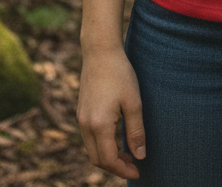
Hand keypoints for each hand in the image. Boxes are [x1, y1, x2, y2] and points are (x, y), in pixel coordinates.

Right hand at [78, 46, 146, 178]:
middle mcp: (85, 125)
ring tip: (128, 153)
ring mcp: (81, 118)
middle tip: (134, 164)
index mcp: (99, 125)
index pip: (108, 160)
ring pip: (92, 149)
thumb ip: (136, 131)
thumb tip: (140, 156)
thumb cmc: (120, 74)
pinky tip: (116, 138)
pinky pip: (89, 138)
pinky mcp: (81, 111)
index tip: (138, 171)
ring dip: (108, 156)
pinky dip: (102, 144)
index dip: (123, 169)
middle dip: (115, 166)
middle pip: (97, 159)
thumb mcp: (133, 102)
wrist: (100, 51)